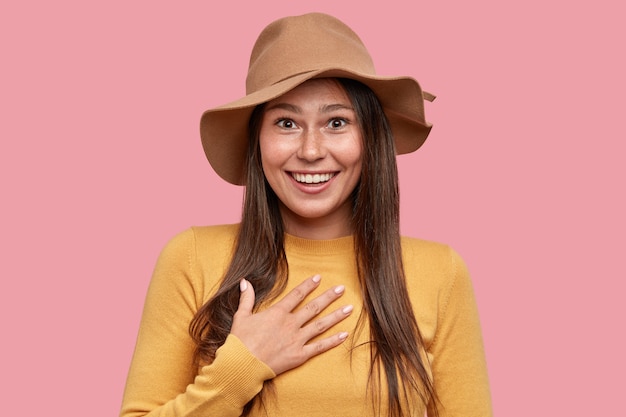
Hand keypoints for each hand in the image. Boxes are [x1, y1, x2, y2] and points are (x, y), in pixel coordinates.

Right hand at [230, 275, 352, 374]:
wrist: (242, 365)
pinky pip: (320, 347)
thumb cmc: (240, 341)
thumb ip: (247, 298)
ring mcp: (296, 340)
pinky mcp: (299, 355)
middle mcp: (290, 324)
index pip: (297, 295)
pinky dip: (333, 341)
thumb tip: (245, 281)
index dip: (308, 285)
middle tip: (342, 288)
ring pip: (321, 325)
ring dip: (336, 316)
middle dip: (329, 297)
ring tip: (349, 308)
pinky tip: (344, 334)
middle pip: (314, 307)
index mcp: (278, 313)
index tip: (319, 278)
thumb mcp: (242, 316)